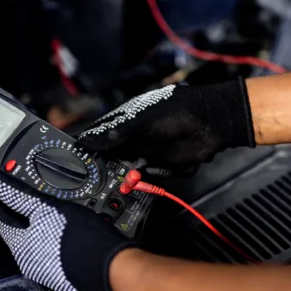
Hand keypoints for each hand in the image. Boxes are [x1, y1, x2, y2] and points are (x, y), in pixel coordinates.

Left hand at [0, 167, 134, 290]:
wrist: (112, 271)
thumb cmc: (80, 239)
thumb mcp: (47, 208)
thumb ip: (18, 196)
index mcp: (19, 246)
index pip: (2, 218)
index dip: (4, 200)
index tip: (9, 189)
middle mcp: (29, 263)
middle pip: (20, 232)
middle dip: (26, 215)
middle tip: (38, 198)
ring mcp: (49, 273)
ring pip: (40, 243)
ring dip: (45, 228)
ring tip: (58, 214)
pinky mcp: (67, 278)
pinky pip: (57, 254)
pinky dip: (59, 241)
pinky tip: (72, 233)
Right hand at [78, 78, 254, 169]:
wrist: (213, 123)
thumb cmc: (179, 111)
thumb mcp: (142, 119)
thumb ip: (116, 133)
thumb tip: (89, 140)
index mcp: (127, 119)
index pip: (101, 133)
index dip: (89, 144)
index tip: (77, 156)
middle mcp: (135, 135)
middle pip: (112, 154)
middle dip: (106, 164)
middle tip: (97, 174)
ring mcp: (147, 150)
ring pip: (127, 167)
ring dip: (126, 173)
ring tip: (125, 176)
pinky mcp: (161, 165)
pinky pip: (146, 176)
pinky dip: (144, 179)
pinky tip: (142, 178)